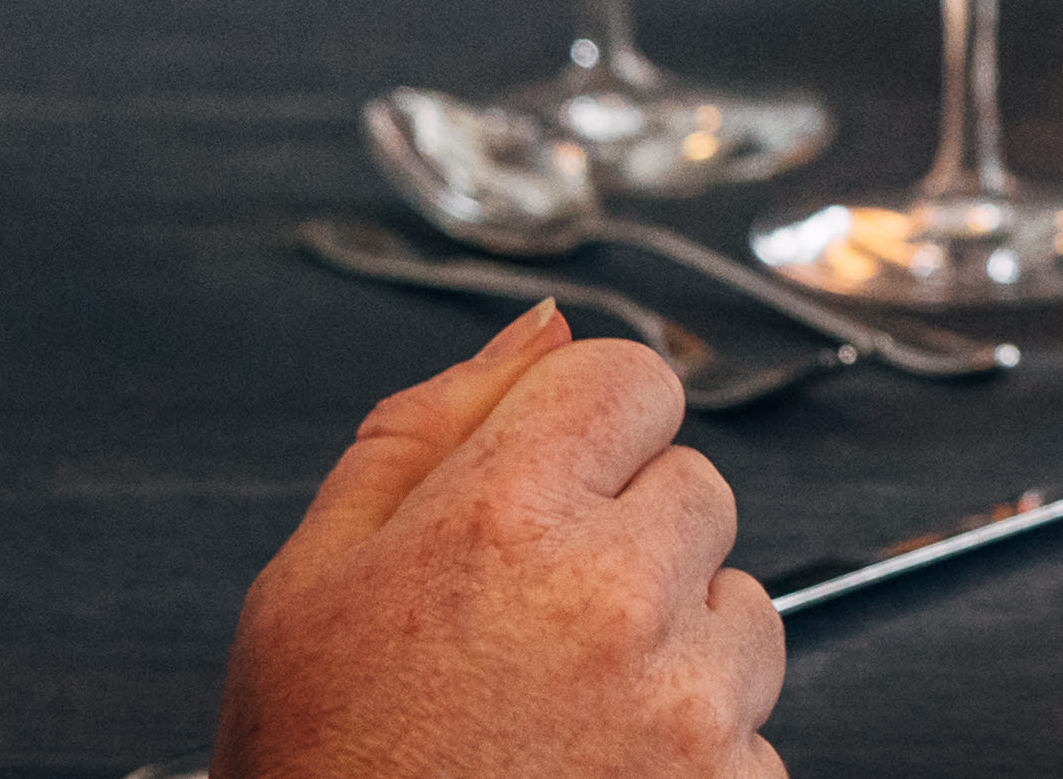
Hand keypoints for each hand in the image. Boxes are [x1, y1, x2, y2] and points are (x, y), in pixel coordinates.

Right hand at [218, 306, 780, 778]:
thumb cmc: (323, 772)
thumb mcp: (309, 581)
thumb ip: (428, 426)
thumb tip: (538, 328)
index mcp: (503, 515)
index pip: (633, 374)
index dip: (588, 427)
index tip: (553, 485)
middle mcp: (612, 596)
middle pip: (696, 485)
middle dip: (630, 535)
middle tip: (532, 626)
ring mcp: (683, 704)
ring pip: (744, 606)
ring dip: (678, 643)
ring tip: (564, 712)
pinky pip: (754, 730)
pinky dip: (696, 753)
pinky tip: (596, 776)